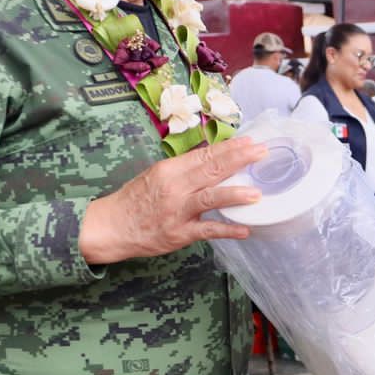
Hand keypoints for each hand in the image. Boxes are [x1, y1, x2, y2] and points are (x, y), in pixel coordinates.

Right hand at [79, 136, 268, 264]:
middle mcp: (175, 187)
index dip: (229, 148)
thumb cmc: (136, 200)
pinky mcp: (179, 233)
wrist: (111, 226)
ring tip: (257, 193)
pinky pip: (207, 230)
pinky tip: (245, 230)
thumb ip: (184, 167)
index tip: (250, 142)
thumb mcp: (157, 176)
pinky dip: (226, 230)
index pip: (204, 155)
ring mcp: (178, 211)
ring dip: (234, 195)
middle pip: (211, 170)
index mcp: (169, 169)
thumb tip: (211, 154)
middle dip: (239, 160)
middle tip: (262, 153)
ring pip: (210, 198)